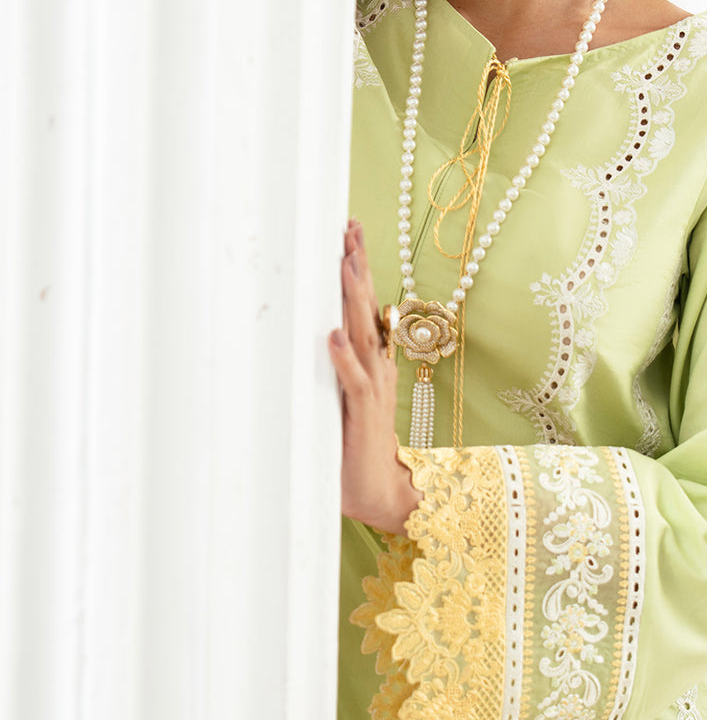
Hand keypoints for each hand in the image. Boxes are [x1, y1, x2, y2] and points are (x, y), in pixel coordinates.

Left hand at [326, 220, 420, 534]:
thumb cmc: (356, 447)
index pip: (364, 304)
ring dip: (352, 298)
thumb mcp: (342, 398)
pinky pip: (353, 380)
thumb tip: (311, 336)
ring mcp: (372, 387)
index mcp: (372, 359)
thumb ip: (334, 368)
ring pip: (361, 333)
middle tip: (350, 229)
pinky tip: (333, 335)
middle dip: (357, 266)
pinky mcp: (363, 412)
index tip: (349, 233)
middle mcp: (376, 366)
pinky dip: (343, 357)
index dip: (358, 269)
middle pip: (365, 306)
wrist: (382, 490)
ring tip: (345, 263)